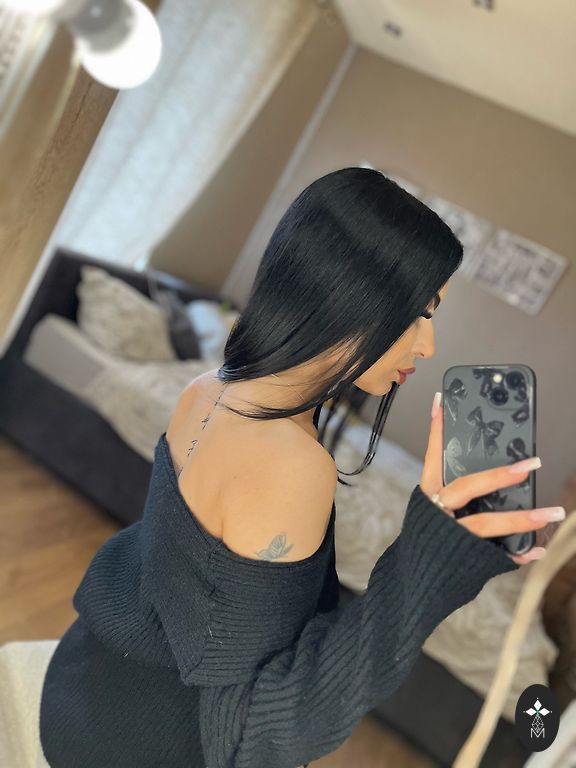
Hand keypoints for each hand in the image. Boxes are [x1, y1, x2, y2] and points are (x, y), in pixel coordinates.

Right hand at [420, 393, 564, 565]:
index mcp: (428, 496)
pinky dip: (518, 554)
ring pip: (485, 525)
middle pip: (467, 488)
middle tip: (530, 465)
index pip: (432, 457)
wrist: (411, 587)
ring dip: (521, 518)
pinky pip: (497, 557)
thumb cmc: (428, 543)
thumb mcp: (433, 513)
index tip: (441, 401)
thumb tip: (497, 476)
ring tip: (552, 513)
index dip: (436, 430)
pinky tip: (536, 550)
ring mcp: (451, 537)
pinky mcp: (465, 561)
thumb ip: (455, 495)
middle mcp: (437, 513)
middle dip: (499, 475)